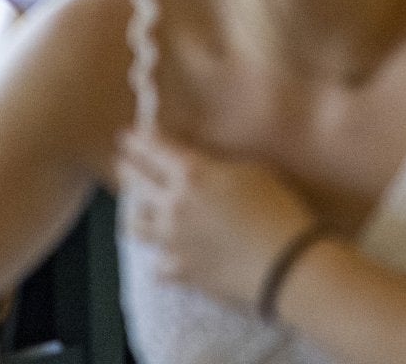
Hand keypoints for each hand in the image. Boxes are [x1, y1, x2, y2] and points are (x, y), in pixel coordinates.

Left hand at [118, 129, 320, 310]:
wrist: (282, 263)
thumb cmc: (278, 208)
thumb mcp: (254, 171)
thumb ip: (220, 167)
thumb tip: (204, 166)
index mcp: (193, 175)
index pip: (156, 151)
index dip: (139, 141)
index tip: (127, 136)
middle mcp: (173, 205)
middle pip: (136, 183)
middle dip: (127, 169)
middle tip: (123, 162)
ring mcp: (171, 240)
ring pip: (136, 225)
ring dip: (137, 214)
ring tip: (138, 210)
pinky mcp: (178, 270)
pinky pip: (158, 262)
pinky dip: (162, 257)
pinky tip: (167, 256)